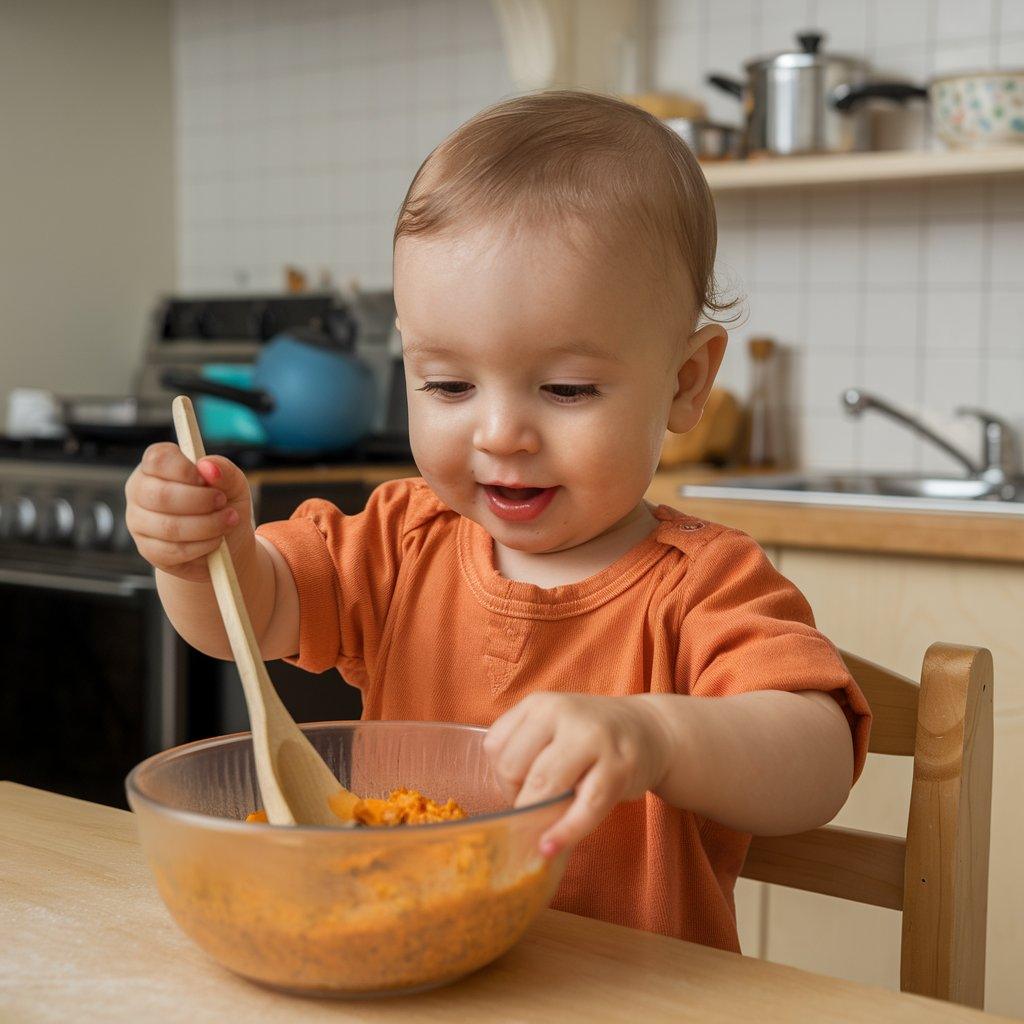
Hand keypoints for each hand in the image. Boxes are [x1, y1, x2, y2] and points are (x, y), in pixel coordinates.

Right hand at [125, 443, 254, 582]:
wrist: (228, 542)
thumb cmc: (225, 505)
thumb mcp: (233, 484)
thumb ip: (224, 471)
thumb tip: (207, 466)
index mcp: (157, 466)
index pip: (157, 459)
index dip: (183, 469)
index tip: (206, 480)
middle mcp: (140, 491)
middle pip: (160, 495)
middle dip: (200, 501)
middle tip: (223, 502)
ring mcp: (139, 521)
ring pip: (169, 527)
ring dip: (207, 526)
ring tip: (228, 521)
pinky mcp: (148, 550)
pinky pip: (173, 551)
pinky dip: (202, 546)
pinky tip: (216, 541)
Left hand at [483, 693, 672, 857]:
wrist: (649, 731)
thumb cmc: (591, 738)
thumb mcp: (553, 729)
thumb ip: (526, 755)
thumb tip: (504, 815)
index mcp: (539, 704)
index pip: (496, 747)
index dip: (501, 777)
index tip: (520, 789)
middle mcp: (562, 713)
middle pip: (513, 768)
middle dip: (517, 798)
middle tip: (535, 808)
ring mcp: (593, 737)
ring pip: (543, 785)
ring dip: (535, 816)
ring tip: (542, 829)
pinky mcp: (619, 767)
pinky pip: (584, 807)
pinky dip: (565, 832)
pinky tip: (551, 847)